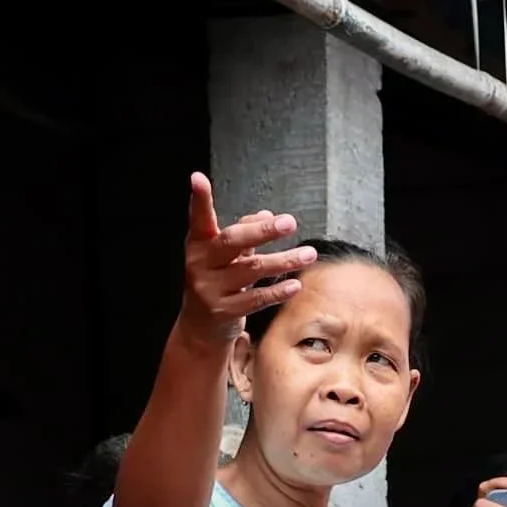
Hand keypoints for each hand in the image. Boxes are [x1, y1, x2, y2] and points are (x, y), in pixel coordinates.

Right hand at [177, 174, 311, 338]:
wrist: (200, 327)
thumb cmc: (217, 281)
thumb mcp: (224, 256)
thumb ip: (244, 234)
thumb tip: (267, 214)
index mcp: (198, 244)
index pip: (199, 218)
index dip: (199, 199)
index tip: (198, 179)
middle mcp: (200, 264)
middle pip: (232, 241)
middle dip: (262, 231)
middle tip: (290, 223)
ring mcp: (211, 289)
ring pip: (251, 270)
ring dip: (284, 261)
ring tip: (308, 254)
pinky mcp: (224, 311)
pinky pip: (256, 299)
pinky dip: (278, 291)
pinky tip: (295, 284)